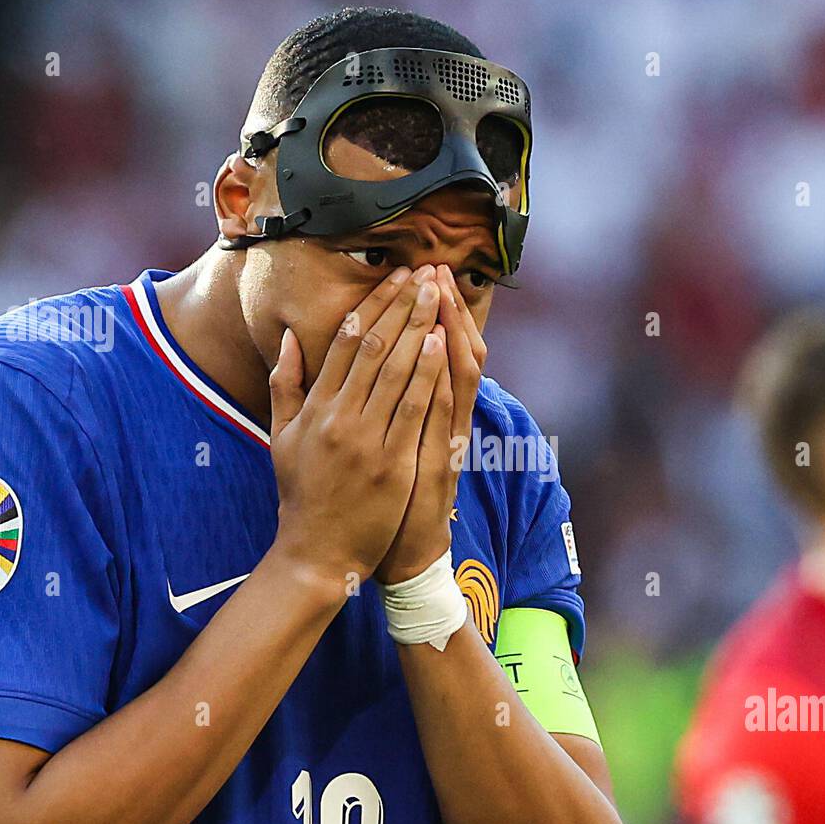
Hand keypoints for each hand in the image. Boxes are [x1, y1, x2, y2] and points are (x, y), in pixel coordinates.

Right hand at [269, 266, 446, 586]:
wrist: (316, 552)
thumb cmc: (301, 495)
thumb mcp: (282, 437)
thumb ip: (284, 384)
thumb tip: (291, 336)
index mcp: (314, 408)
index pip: (346, 342)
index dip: (373, 305)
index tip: (394, 278)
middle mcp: (339, 418)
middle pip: (375, 347)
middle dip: (402, 306)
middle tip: (423, 273)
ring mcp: (366, 440)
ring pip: (396, 371)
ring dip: (420, 327)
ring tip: (437, 294)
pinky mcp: (392, 463)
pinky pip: (413, 409)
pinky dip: (428, 374)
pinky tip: (441, 344)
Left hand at [374, 264, 484, 584]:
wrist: (406, 556)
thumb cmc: (388, 503)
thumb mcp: (388, 448)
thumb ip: (384, 406)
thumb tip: (368, 367)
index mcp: (425, 415)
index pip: (431, 351)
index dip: (427, 313)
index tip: (419, 274)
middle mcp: (442, 422)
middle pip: (448, 352)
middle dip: (440, 309)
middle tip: (435, 267)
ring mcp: (446, 440)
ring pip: (455, 374)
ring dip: (448, 329)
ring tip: (441, 290)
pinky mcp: (440, 461)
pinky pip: (445, 412)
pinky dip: (444, 378)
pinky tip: (441, 345)